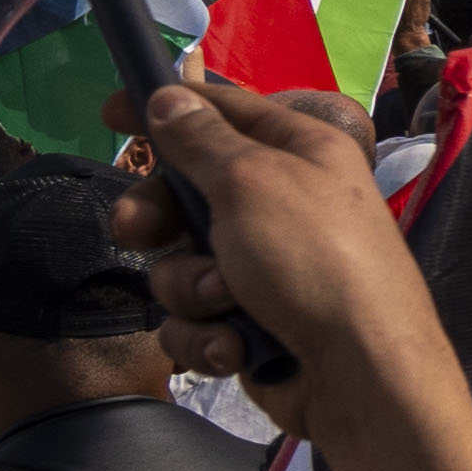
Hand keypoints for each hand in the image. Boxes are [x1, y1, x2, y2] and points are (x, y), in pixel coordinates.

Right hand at [126, 75, 471, 470]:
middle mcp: (284, 203)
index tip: (110, 111)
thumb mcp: (252, 183)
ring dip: (193, 287)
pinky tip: (236, 347)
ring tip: (228, 301)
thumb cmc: (312, 260)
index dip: (166, 108)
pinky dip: (208, 334)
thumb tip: (171, 94)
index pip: (223, 112)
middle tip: (135, 232)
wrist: (360, 376)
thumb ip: (203, 140)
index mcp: (300, 151)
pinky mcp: (253, 323)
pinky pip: (196, 319)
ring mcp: (267, 268)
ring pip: (182, 264)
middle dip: (157, 220)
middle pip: (185, 195)